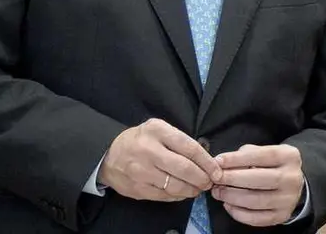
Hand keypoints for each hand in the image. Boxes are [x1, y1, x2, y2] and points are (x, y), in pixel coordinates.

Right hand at [97, 119, 220, 201]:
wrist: (108, 155)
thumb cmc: (140, 140)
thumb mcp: (158, 129)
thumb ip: (180, 140)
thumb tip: (206, 158)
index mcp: (157, 131)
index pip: (190, 148)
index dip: (207, 162)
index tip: (216, 170)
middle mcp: (149, 151)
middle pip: (184, 169)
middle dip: (202, 178)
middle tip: (210, 182)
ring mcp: (141, 171)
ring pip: (175, 185)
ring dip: (192, 189)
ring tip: (199, 188)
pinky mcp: (137, 188)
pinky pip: (164, 196)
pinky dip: (178, 196)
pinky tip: (184, 192)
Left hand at [213, 144, 304, 226]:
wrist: (292, 185)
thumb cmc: (272, 166)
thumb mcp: (265, 153)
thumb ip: (246, 154)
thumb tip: (222, 163)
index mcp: (289, 157)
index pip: (261, 156)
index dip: (237, 159)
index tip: (218, 161)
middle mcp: (292, 178)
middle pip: (258, 179)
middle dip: (232, 179)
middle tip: (215, 179)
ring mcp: (288, 199)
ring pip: (255, 200)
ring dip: (231, 196)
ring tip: (218, 192)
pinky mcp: (281, 216)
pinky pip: (256, 218)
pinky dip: (238, 213)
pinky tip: (228, 205)